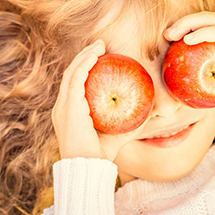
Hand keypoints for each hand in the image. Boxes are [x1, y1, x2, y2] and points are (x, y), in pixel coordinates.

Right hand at [52, 40, 137, 160]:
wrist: (87, 169)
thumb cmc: (101, 157)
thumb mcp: (118, 135)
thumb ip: (131, 123)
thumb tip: (152, 113)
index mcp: (68, 113)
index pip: (74, 84)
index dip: (84, 68)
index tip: (100, 56)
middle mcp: (62, 108)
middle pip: (70, 74)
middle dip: (83, 57)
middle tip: (100, 45)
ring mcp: (63, 107)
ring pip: (71, 73)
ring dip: (84, 56)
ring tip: (98, 45)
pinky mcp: (68, 108)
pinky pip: (75, 80)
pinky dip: (84, 65)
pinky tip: (95, 55)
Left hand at [164, 12, 214, 91]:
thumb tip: (200, 83)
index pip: (207, 21)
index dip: (188, 25)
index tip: (171, 37)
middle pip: (203, 17)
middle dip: (182, 23)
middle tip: (166, 35)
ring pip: (207, 20)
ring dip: (185, 26)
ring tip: (170, 36)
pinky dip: (200, 34)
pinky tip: (187, 41)